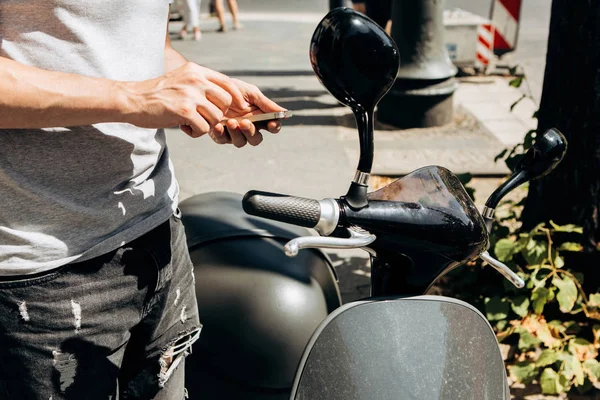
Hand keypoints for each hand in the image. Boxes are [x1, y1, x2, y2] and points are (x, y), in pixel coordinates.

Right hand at [125, 62, 245, 136]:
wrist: (132, 99)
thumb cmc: (156, 93)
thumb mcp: (181, 79)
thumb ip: (200, 84)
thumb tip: (224, 98)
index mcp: (196, 71)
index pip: (228, 83)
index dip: (237, 98)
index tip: (240, 108)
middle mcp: (195, 80)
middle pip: (225, 102)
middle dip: (218, 114)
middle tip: (203, 117)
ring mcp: (190, 95)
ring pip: (216, 117)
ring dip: (205, 125)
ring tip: (189, 122)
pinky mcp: (184, 111)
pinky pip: (204, 128)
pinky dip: (195, 132)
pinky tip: (183, 127)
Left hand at [210, 78, 285, 147]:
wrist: (211, 87)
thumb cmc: (233, 89)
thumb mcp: (251, 93)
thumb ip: (266, 104)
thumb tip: (284, 112)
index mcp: (260, 118)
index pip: (272, 127)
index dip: (274, 127)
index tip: (272, 123)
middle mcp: (248, 128)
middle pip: (256, 139)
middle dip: (251, 132)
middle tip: (245, 122)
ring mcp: (234, 133)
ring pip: (241, 142)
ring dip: (237, 134)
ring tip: (231, 122)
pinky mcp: (219, 135)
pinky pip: (222, 139)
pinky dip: (221, 133)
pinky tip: (218, 125)